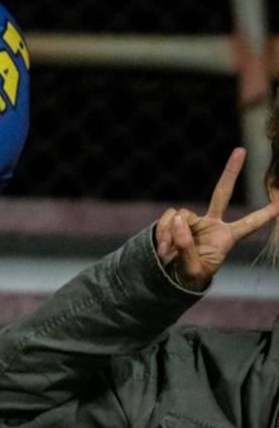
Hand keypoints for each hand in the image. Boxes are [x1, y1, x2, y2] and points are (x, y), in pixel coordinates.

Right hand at [154, 148, 278, 290]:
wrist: (171, 276)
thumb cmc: (190, 275)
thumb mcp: (193, 268)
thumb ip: (187, 245)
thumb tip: (177, 218)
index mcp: (226, 239)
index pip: (249, 225)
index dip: (264, 215)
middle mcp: (212, 225)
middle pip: (222, 193)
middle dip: (230, 172)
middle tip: (240, 151)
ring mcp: (193, 221)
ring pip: (181, 215)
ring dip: (172, 234)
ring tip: (169, 253)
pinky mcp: (175, 221)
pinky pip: (168, 219)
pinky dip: (163, 232)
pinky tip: (163, 247)